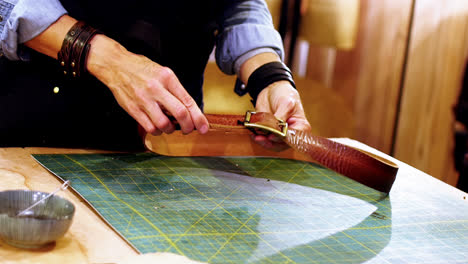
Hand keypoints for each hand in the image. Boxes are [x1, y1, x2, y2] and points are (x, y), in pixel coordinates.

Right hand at [86, 35, 208, 135]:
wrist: (115, 65)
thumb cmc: (141, 69)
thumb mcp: (163, 73)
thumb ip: (175, 90)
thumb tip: (189, 110)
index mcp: (167, 77)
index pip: (188, 101)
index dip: (198, 117)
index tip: (204, 127)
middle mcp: (156, 88)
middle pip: (180, 113)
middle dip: (188, 126)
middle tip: (188, 130)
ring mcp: (144, 99)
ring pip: (164, 124)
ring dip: (171, 130)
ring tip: (170, 127)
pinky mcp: (133, 109)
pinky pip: (150, 127)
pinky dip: (157, 131)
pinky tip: (157, 127)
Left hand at [254, 80, 310, 150]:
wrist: (272, 88)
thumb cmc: (284, 94)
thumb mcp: (286, 103)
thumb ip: (281, 117)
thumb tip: (275, 130)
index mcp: (300, 127)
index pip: (292, 138)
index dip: (282, 139)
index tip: (272, 136)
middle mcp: (290, 133)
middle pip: (280, 145)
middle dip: (269, 142)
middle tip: (260, 137)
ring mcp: (278, 134)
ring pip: (270, 144)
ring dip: (261, 141)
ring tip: (255, 134)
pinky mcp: (268, 132)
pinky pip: (262, 139)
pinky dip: (256, 137)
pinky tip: (252, 133)